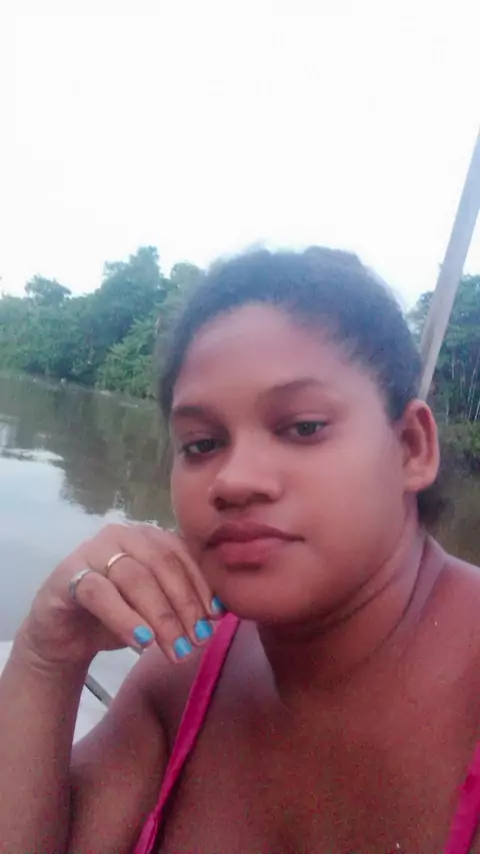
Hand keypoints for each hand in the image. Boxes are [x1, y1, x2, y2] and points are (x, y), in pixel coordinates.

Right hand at [17, 523, 222, 668]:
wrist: (65, 636)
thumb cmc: (117, 616)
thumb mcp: (156, 608)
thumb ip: (184, 602)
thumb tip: (222, 612)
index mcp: (147, 536)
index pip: (181, 554)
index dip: (201, 585)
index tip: (216, 618)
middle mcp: (121, 535)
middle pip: (162, 564)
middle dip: (184, 605)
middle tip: (198, 640)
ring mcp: (92, 551)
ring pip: (135, 578)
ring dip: (160, 617)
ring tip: (175, 649)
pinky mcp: (68, 575)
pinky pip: (100, 593)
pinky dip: (125, 618)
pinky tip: (142, 642)